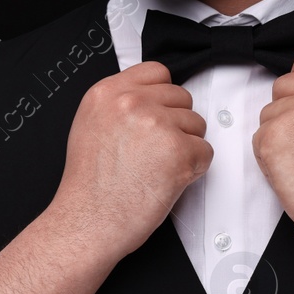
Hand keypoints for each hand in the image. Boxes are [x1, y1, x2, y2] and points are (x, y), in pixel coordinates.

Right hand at [49, 61, 212, 260]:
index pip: (157, 72)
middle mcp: (132, 102)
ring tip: (156, 168)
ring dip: (185, 146)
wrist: (87, 221)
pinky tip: (167, 179)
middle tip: (154, 151)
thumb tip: (148, 101)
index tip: (157, 115)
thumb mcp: (90, 126)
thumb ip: (118, 106)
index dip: (162, 97)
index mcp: (107, 93)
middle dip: (175, 123)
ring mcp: (157, 123)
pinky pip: (205, 151)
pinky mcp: (179, 150)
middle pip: (181, 97)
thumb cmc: (89, 187)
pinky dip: (194, 169)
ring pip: (196, 124)